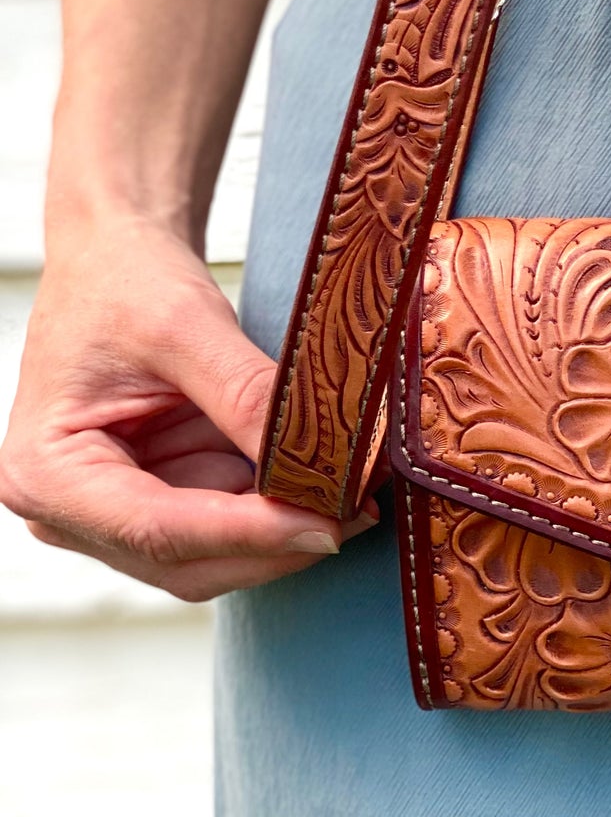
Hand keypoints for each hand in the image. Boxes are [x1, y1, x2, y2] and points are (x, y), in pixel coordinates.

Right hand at [0, 218, 374, 602]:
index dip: (249, 533)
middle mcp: (67, 509)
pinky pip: (225, 521)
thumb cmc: (122, 279)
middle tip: (357, 513)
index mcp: (47, 471)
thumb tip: (316, 463)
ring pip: (212, 555)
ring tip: (355, 493)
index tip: (327, 524)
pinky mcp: (157, 497)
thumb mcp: (184, 326)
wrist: (115, 256)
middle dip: (274, 542)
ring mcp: (112, 511)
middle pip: (184, 560)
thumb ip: (245, 396)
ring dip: (283, 530)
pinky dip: (276, 508)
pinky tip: (325, 483)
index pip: (157, 528)